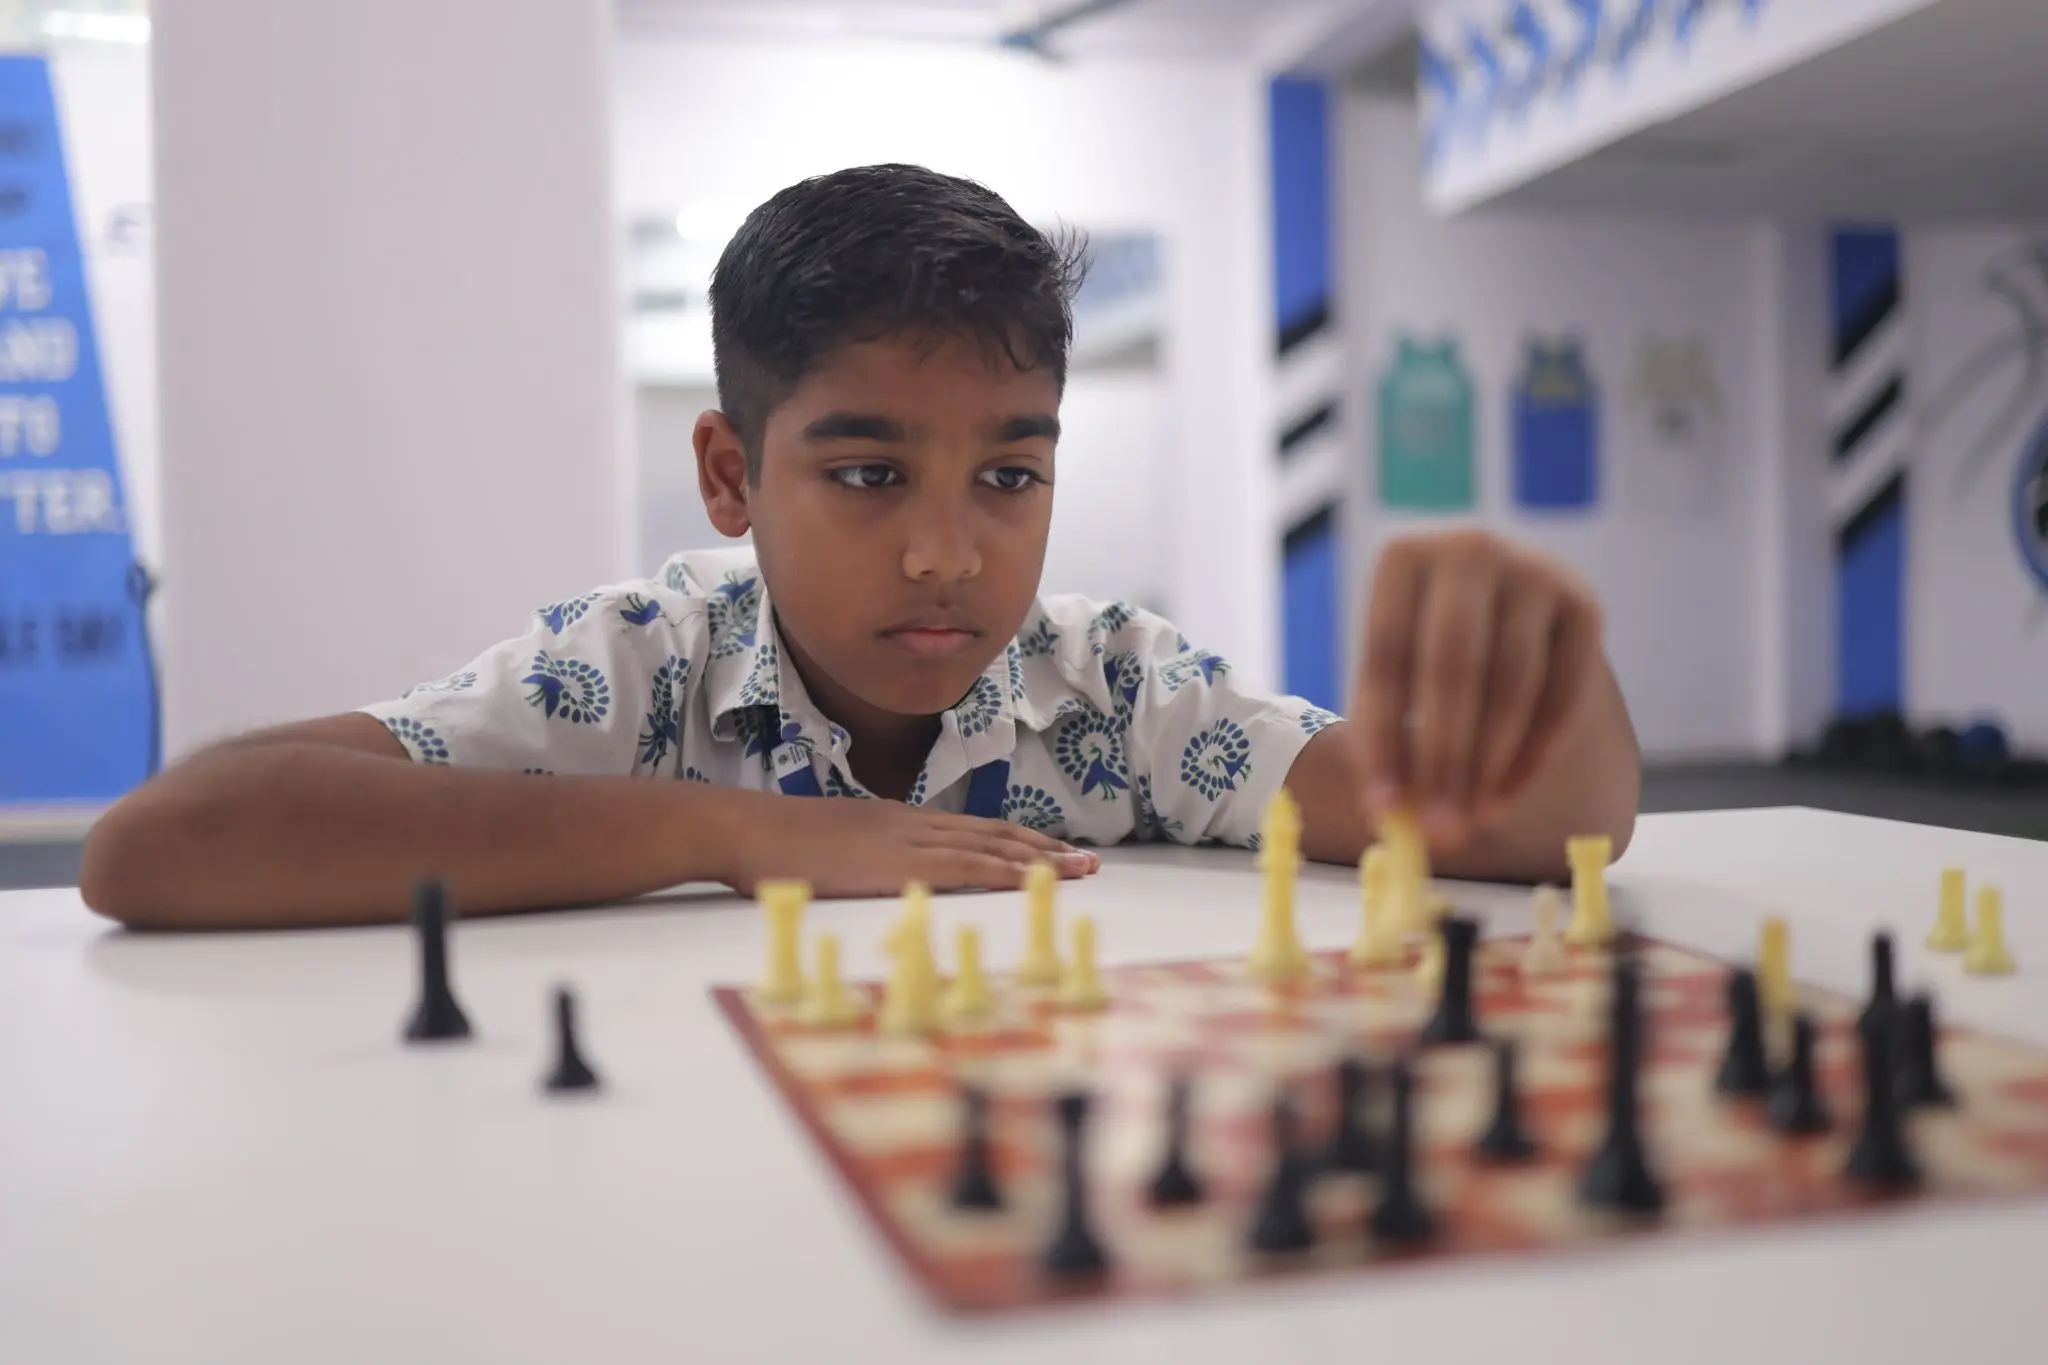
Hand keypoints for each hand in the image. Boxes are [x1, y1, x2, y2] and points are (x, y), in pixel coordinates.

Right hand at [724, 795, 1100, 896]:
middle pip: (994, 834)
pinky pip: (966, 867)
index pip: (973, 830)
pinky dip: (1005, 872)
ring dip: (1039, 859)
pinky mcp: (900, 865)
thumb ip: (866, 857)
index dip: (1018, 840)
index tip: (1051, 849)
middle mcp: (914, 825)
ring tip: (1079, 869)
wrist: (747, 829)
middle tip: (1086, 860)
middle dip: (1043, 849)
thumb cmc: (777, 843)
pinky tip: (1032, 878)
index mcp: (900, 821)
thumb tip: (881, 873)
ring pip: (990, 847)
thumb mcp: (834, 846)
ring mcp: (909, 842)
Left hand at [1352, 530, 1604, 849]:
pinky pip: (1560, 694)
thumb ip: (1384, 735)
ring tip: (1466, 821)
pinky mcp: (1584, 605)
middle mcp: (1469, 550)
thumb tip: (1387, 813)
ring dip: (1488, 765)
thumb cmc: (1426, 646)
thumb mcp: (1393, 671)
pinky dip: (1531, 754)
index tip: (1381, 806)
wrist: (1505, 604)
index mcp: (1402, 556)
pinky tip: (1502, 797)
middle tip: (1436, 828)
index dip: (1382, 738)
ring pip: (1511, 684)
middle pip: (1453, 667)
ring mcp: (1534, 571)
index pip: (1386, 657)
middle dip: (1443, 758)